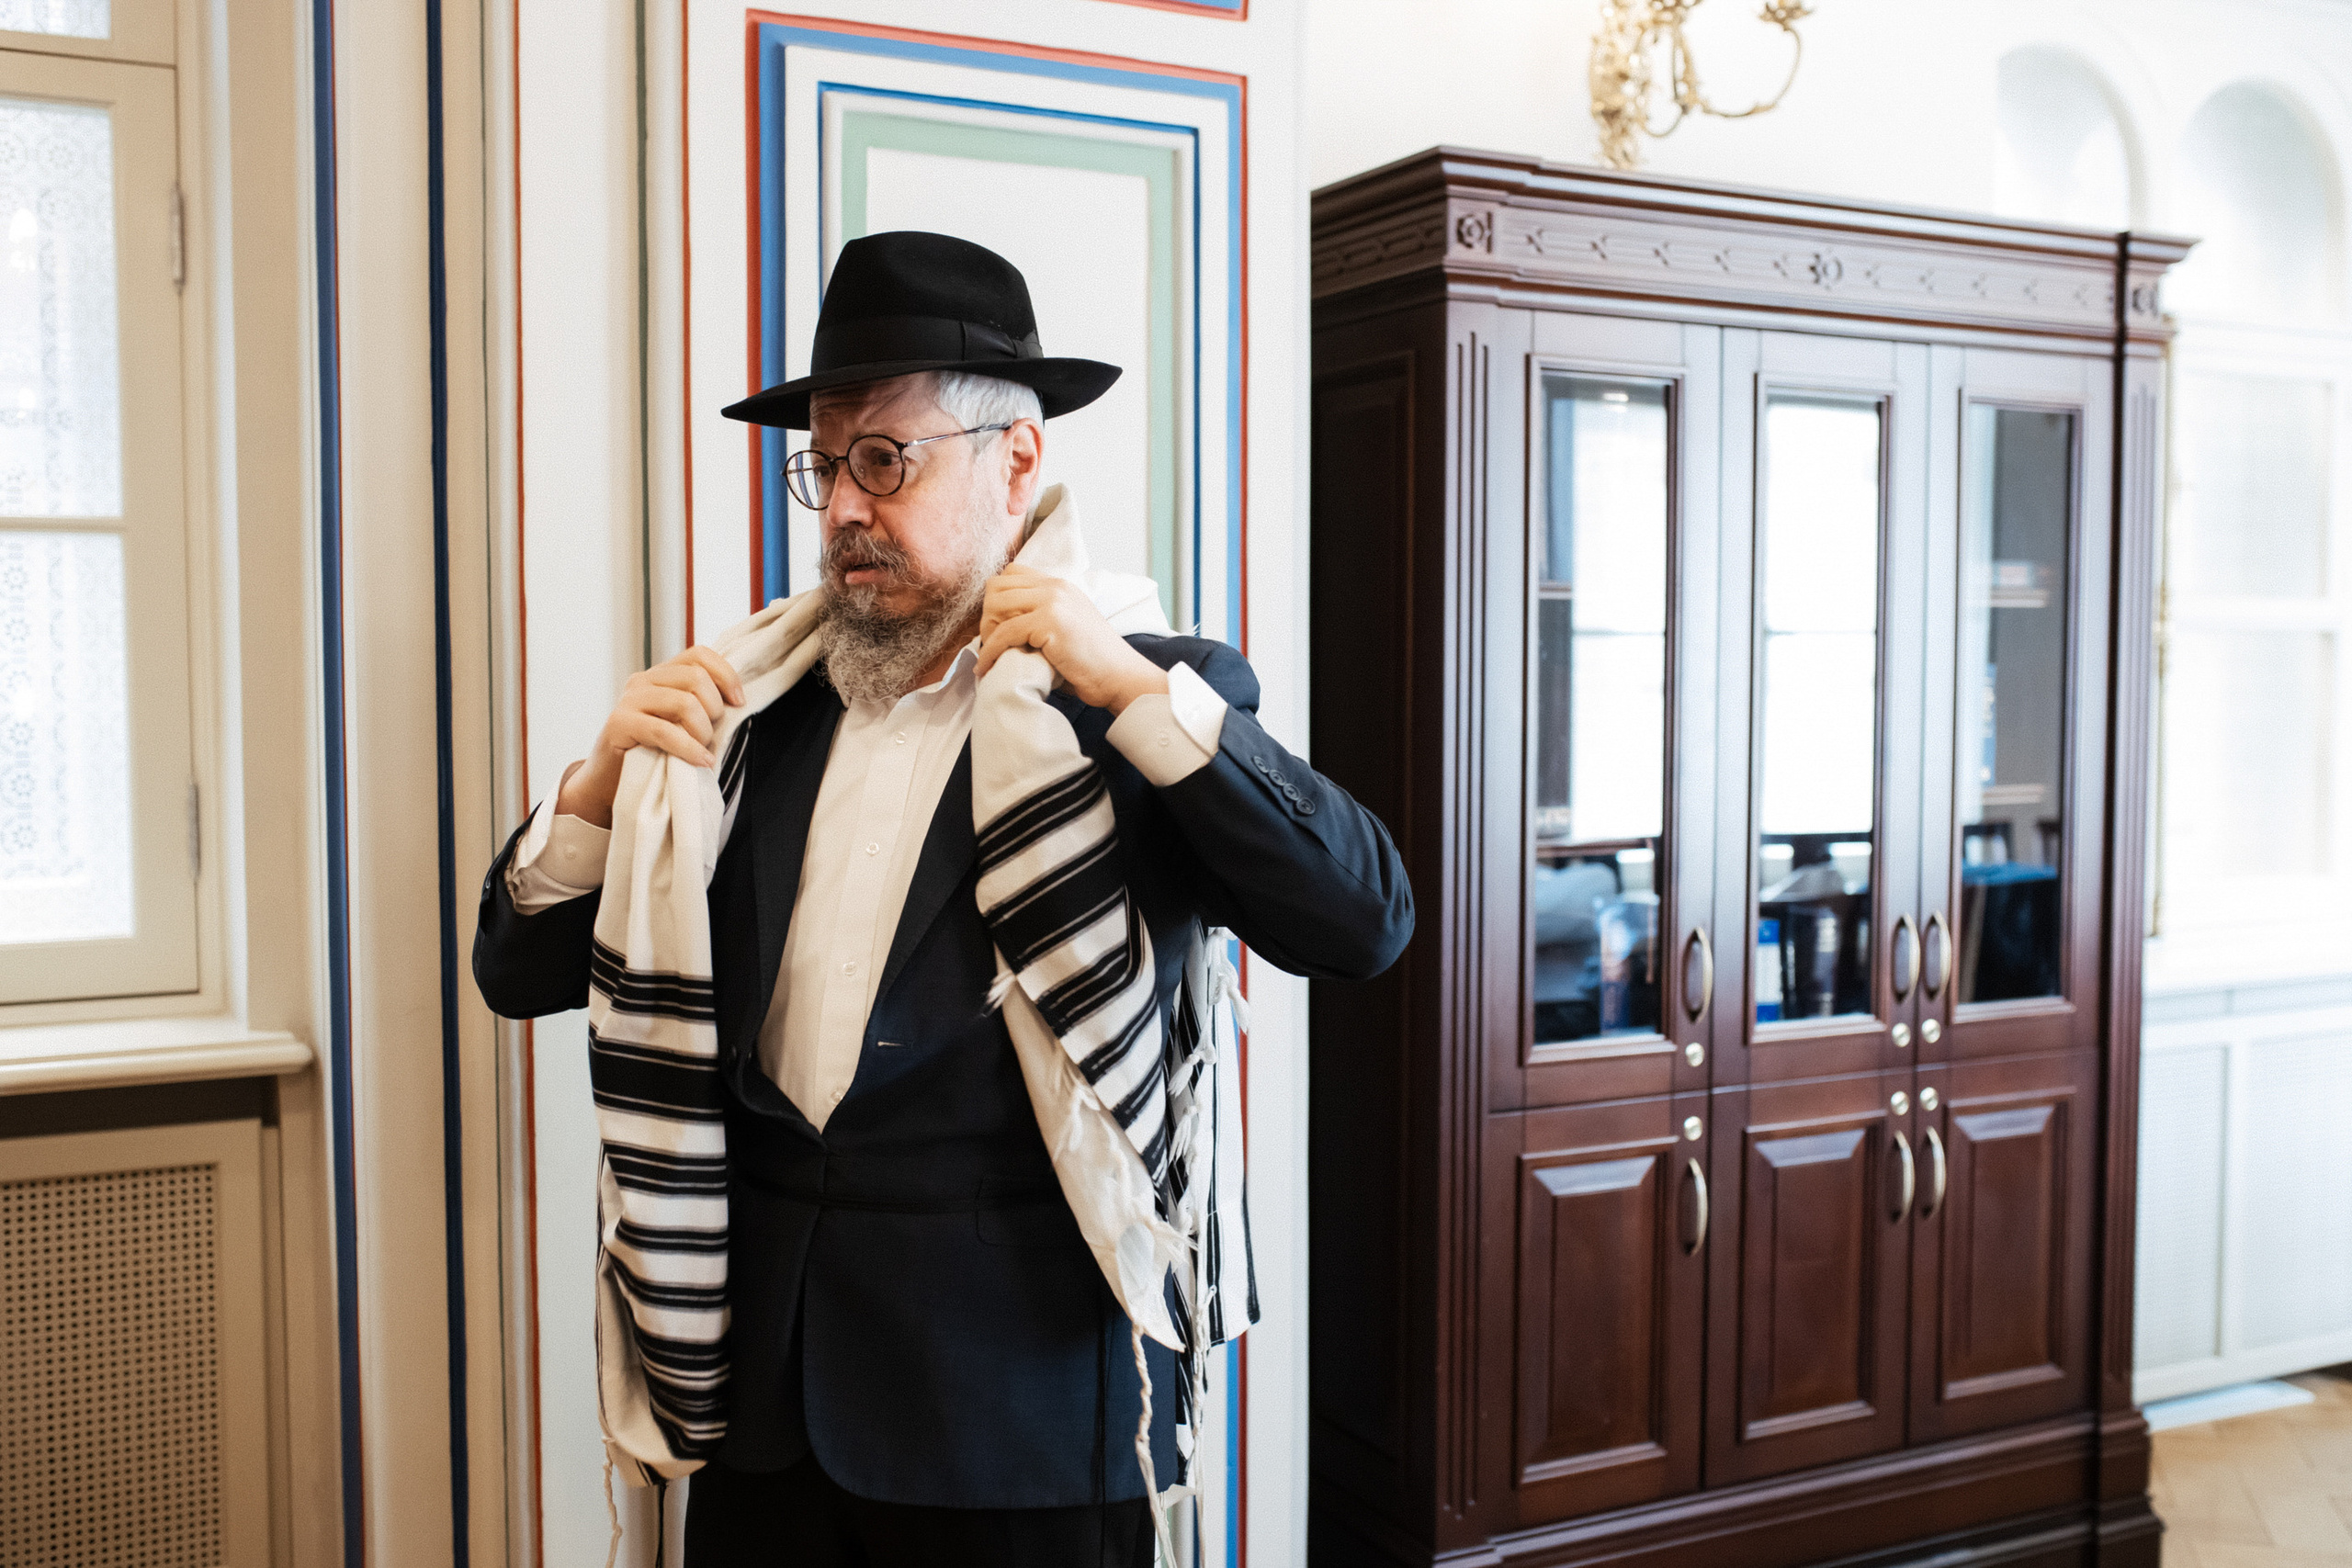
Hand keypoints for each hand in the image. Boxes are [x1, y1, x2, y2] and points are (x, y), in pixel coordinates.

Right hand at [555, 646, 745, 827]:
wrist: (611, 782)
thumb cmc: (655, 754)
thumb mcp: (683, 724)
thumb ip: (702, 706)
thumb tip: (738, 700)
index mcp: (662, 675)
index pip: (700, 655)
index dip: (726, 675)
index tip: (739, 703)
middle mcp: (644, 680)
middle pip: (696, 677)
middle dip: (715, 710)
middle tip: (711, 737)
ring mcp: (629, 699)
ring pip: (684, 703)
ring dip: (702, 733)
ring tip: (701, 752)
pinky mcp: (619, 723)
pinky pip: (664, 731)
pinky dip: (689, 748)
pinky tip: (700, 761)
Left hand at [976, 564, 1168, 713]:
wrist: (1121, 677)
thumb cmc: (1093, 662)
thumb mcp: (1066, 627)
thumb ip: (1040, 617)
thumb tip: (1002, 627)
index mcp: (1059, 585)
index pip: (1011, 574)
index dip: (997, 600)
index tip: (998, 628)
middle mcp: (1055, 586)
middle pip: (997, 586)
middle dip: (987, 616)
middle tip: (992, 645)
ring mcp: (1053, 601)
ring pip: (996, 605)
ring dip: (987, 632)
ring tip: (993, 656)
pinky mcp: (1049, 622)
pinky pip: (1004, 633)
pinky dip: (991, 652)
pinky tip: (989, 668)